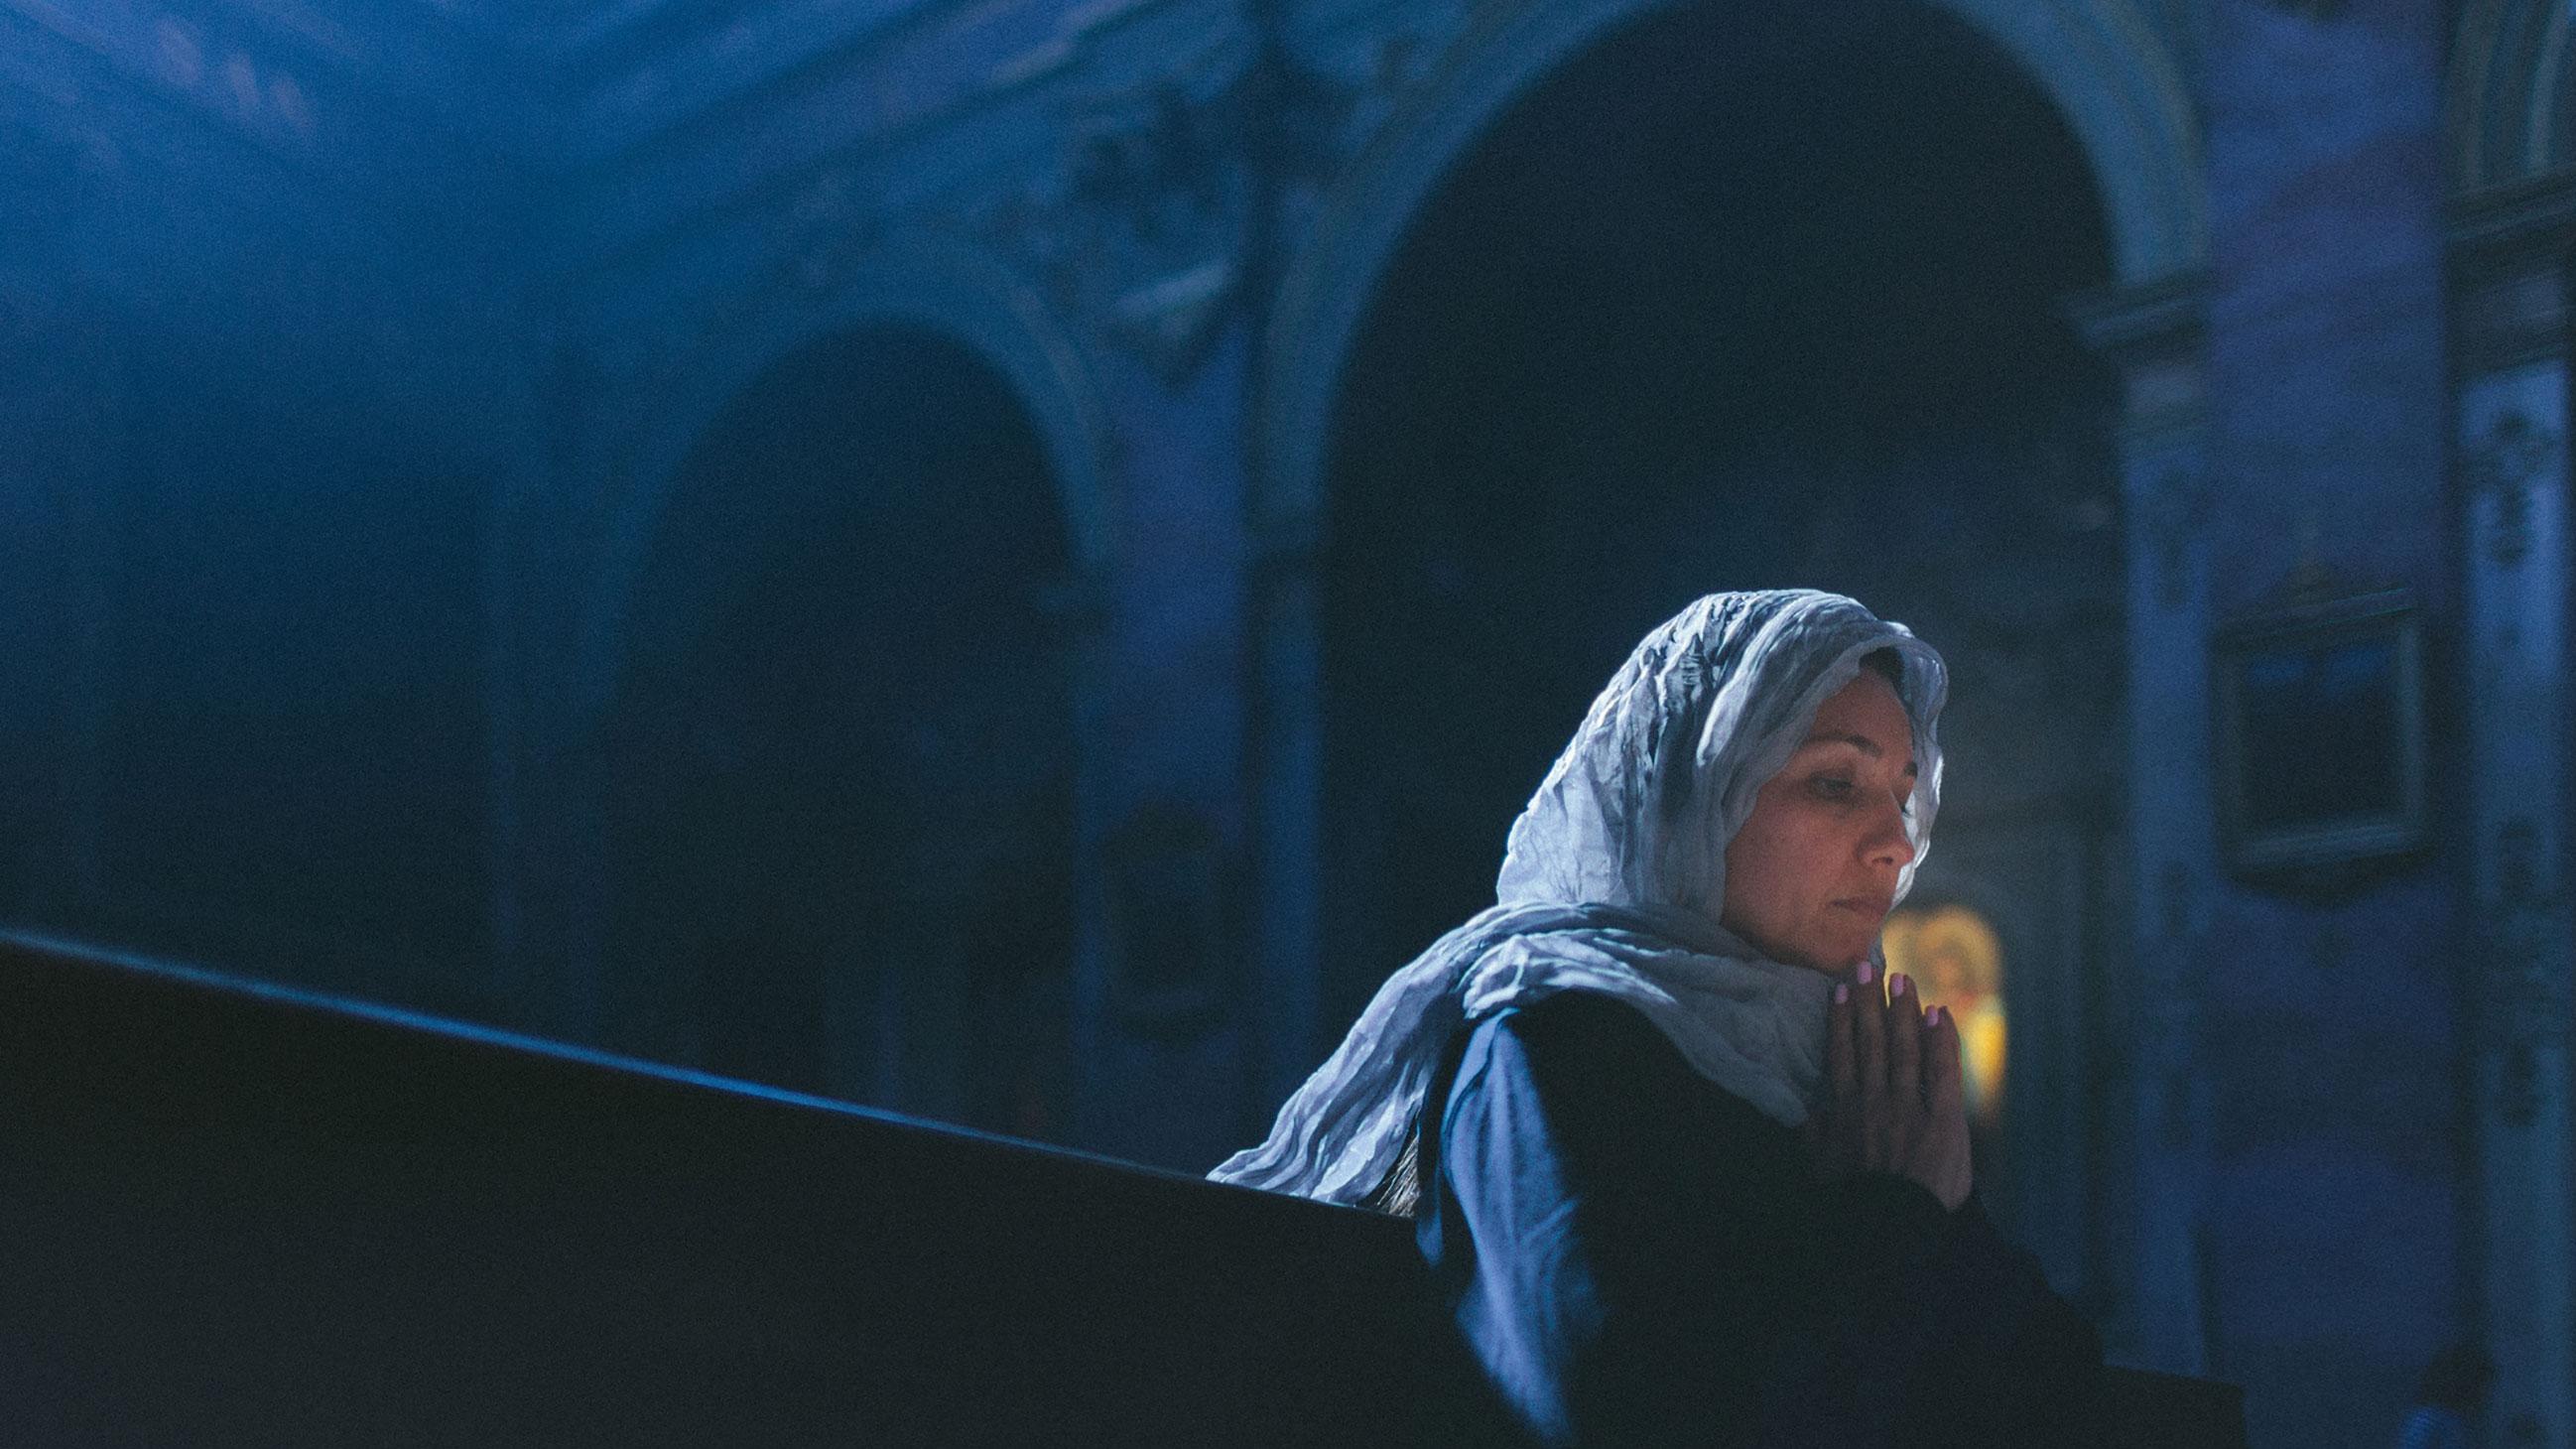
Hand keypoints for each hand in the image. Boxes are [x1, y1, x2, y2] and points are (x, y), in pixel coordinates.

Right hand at [1808, 962, 1971, 1210]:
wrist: (1889, 1229)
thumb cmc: (1851, 1204)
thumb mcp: (1818, 1169)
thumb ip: (1812, 1135)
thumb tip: (1804, 1109)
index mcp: (1845, 1110)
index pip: (1842, 1055)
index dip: (1841, 1020)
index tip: (1840, 990)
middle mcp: (1875, 1100)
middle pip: (1872, 1041)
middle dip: (1870, 1001)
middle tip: (1868, 966)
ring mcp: (1910, 1107)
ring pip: (1904, 1048)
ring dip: (1902, 1011)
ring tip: (1901, 979)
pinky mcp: (1944, 1120)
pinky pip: (1942, 1072)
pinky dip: (1941, 1041)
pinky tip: (1938, 1014)